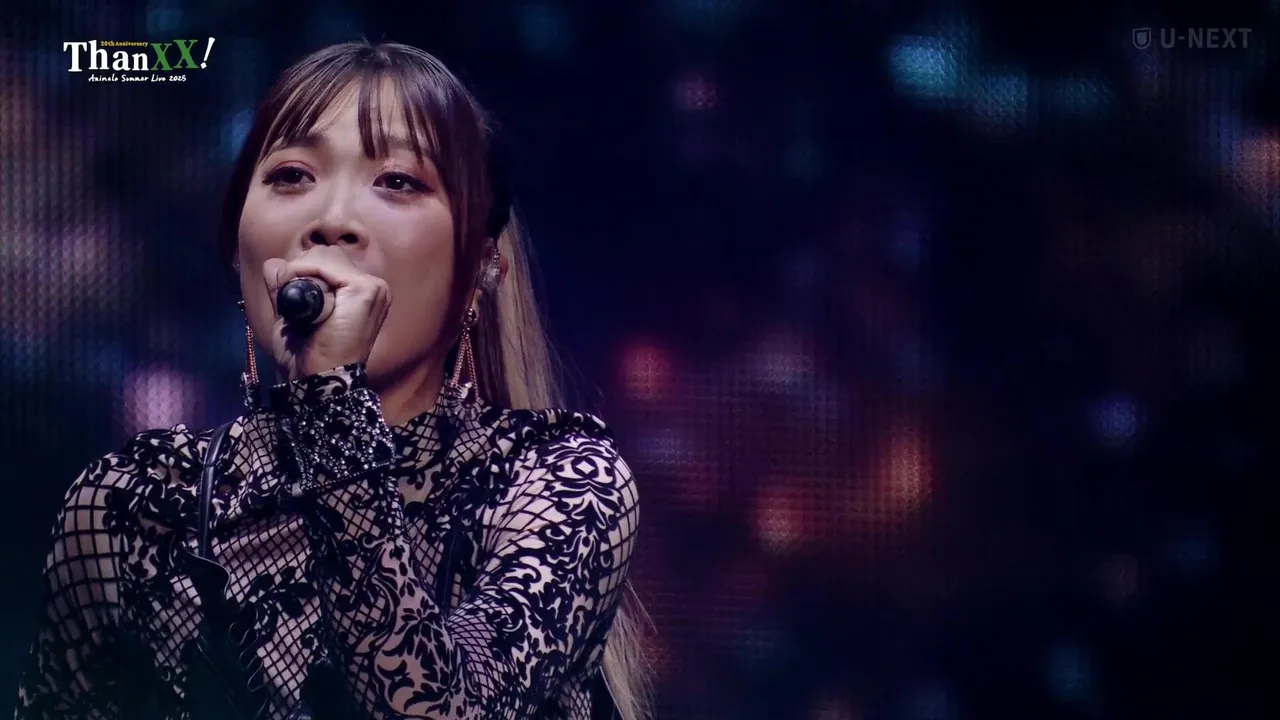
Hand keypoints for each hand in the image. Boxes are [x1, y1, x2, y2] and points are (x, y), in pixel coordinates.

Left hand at [262, 246, 391, 380]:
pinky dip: (303, 274)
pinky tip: (303, 301)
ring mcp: (373, 287)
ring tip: (301, 306)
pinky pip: (324, 264)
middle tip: (295, 305)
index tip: (293, 303)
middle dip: (301, 271)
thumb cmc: (307, 356)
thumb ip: (284, 287)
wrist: (317, 382)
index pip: (327, 260)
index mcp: (361, 292)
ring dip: (300, 273)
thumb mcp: (291, 315)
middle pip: (326, 253)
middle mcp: (373, 286)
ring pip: (323, 255)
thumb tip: (274, 263)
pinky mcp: (366, 290)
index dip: (302, 273)